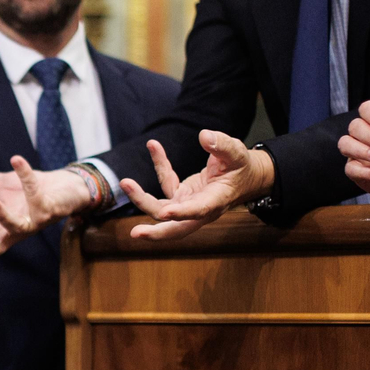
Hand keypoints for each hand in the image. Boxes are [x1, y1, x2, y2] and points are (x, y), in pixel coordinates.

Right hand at [0, 158, 93, 265]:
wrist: (63, 188)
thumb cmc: (29, 193)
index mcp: (1, 226)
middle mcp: (17, 228)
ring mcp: (34, 221)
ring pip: (18, 225)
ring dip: (4, 216)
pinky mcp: (49, 208)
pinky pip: (35, 191)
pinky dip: (26, 175)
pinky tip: (16, 160)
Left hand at [120, 133, 275, 239]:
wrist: (244, 176)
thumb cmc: (241, 166)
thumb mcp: (237, 153)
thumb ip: (222, 145)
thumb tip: (204, 136)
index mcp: (216, 201)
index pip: (198, 210)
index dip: (182, 214)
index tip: (165, 213)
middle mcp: (200, 208)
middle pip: (175, 227)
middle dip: (155, 232)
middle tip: (135, 233)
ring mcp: (188, 204)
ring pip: (161, 210)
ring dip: (142, 198)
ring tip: (125, 182)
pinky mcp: (181, 195)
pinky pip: (166, 182)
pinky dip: (160, 165)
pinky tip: (154, 146)